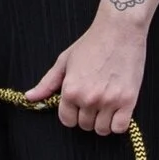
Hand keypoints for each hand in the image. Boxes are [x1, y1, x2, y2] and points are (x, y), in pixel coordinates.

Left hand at [26, 6, 148, 136]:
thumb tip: (30, 97)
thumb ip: (48, 83)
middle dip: (87, 116)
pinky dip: (118, 124)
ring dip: (103, 121)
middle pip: (84, 125)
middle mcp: (88, 98)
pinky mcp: (128, 100)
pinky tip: (118, 111)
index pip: (67, 120)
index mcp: (71, 90)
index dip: (72, 114)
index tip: (79, 105)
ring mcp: (109, 101)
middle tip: (94, 100)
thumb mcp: (65, 61)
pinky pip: (120, 128)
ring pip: (102, 129)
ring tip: (106, 105)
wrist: (120, 29)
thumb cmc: (92, 42)